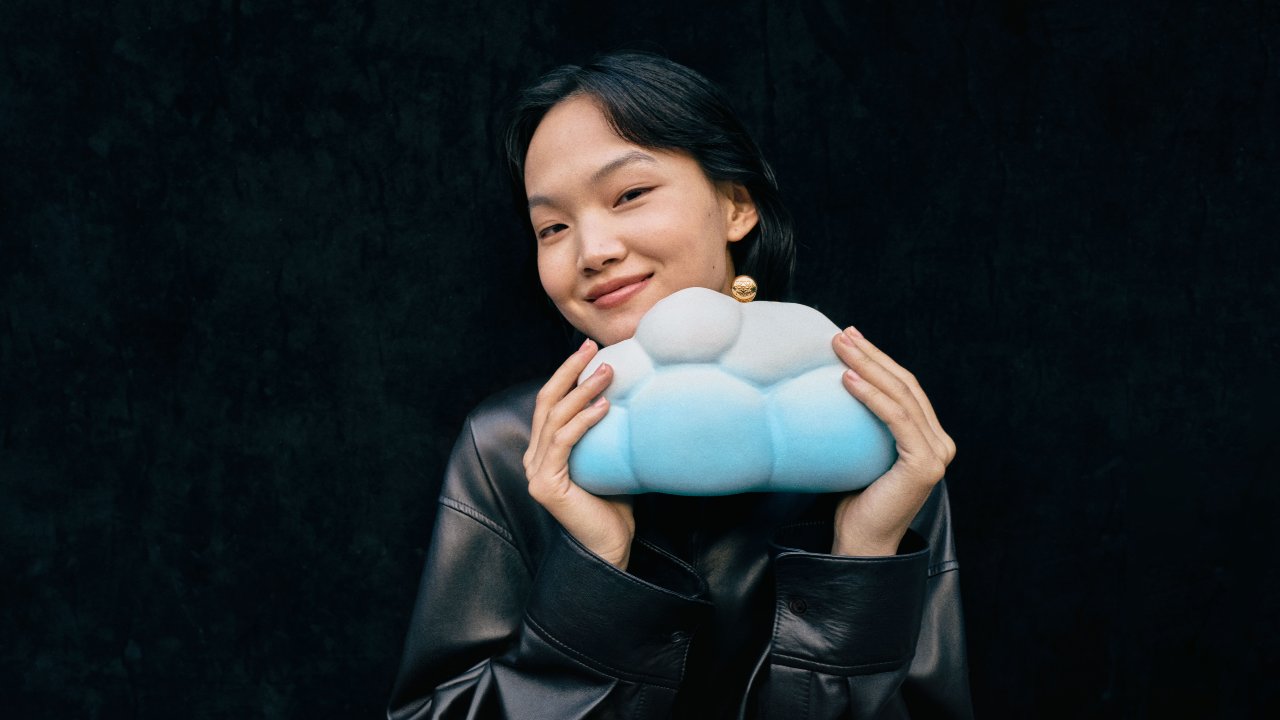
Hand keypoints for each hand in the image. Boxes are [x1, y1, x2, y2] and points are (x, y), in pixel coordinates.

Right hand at [523, 339, 635, 569]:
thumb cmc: (614, 505)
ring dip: (582, 390)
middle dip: (569, 370)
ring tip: (607, 372)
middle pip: (546, 401)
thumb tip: (633, 397)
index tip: (589, 349)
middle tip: (593, 347)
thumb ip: (608, 433)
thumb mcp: (610, 458)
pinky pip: (564, 443)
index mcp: (545, 450)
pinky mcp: (545, 485)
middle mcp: (535, 457)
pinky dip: (583, 421)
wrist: (609, 547)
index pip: (551, 401)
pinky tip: (603, 407)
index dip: (567, 372)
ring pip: (555, 418)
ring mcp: (536, 471)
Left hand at [829, 327, 956, 555]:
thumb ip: (865, 425)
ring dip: (868, 367)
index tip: (851, 338)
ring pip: (901, 397)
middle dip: (872, 355)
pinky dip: (870, 395)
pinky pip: (895, 419)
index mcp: (929, 438)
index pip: (906, 388)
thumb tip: (838, 384)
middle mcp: (941, 443)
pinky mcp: (924, 464)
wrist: (860, 543)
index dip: (879, 359)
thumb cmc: (855, 500)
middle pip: (906, 386)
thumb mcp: (861, 451)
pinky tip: (847, 379)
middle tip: (843, 334)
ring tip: (840, 347)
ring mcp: (937, 454)